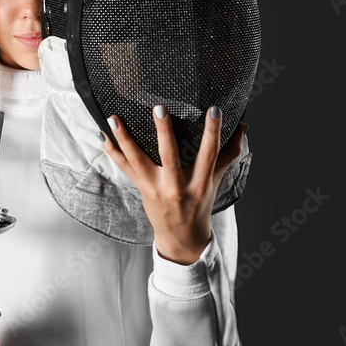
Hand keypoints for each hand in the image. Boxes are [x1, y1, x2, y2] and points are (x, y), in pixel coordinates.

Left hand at [100, 105, 245, 264]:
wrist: (181, 237)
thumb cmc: (200, 204)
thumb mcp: (216, 180)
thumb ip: (228, 153)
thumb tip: (242, 126)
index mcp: (200, 183)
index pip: (210, 153)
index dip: (213, 132)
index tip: (214, 110)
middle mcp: (177, 186)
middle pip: (170, 156)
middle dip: (164, 132)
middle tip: (159, 108)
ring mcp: (156, 188)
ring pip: (138, 161)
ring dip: (125, 139)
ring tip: (114, 119)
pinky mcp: (141, 189)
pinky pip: (124, 168)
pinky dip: (113, 152)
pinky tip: (103, 136)